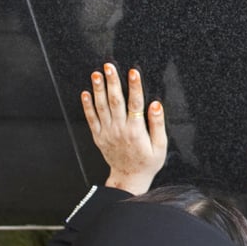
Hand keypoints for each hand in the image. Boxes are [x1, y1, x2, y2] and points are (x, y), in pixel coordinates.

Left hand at [81, 63, 166, 195]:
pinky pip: (91, 119)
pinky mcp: (98, 136)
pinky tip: (86, 93)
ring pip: (101, 107)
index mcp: (136, 131)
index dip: (135, 86)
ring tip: (96, 74)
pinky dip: (87, 106)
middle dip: (112, 82)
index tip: (133, 72)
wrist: (129, 179)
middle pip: (115, 101)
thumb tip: (156, 105)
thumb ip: (158, 124)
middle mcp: (119, 130)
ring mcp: (107, 133)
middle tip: (109, 66)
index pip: (135, 104)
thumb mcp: (160, 146)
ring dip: (98, 89)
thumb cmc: (147, 162)